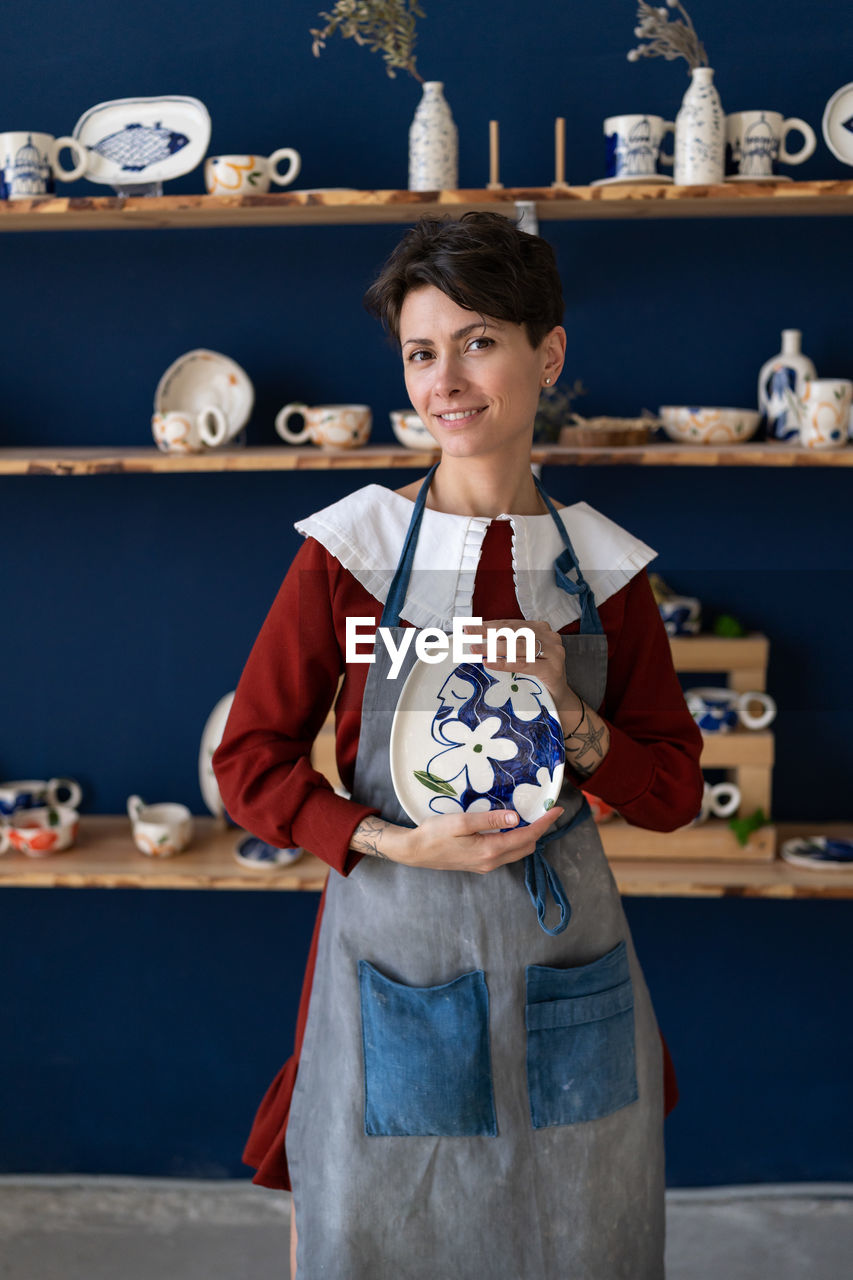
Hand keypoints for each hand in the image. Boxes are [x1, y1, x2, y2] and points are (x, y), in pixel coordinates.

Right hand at [380, 805, 564, 873]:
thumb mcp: (461, 821)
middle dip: (540, 829)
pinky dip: (516, 840)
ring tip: (533, 816)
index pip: (526, 836)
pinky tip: (511, 827)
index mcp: (490, 850)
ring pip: (517, 851)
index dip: (544, 823)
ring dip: (528, 835)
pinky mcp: (479, 864)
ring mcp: (486, 865)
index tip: (556, 809)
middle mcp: (492, 861)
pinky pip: (506, 853)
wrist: (415, 852)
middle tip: (546, 810)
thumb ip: (489, 819)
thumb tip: (515, 817)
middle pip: (527, 847)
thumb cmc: (434, 833)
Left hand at [465, 618, 581, 732]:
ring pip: (517, 646)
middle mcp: (549, 637)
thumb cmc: (538, 677)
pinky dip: (504, 663)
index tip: (469, 627)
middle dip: (488, 632)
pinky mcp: (552, 669)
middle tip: (468, 633)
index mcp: (541, 629)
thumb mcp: (522, 656)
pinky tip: (489, 663)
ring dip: (493, 647)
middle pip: (513, 632)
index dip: (489, 625)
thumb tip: (478, 640)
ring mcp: (553, 652)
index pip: (510, 624)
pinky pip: (524, 664)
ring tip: (475, 648)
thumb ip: (507, 645)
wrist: (559, 700)